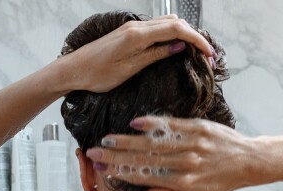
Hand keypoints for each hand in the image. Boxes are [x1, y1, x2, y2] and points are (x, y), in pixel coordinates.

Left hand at [59, 15, 215, 93]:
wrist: (73, 70)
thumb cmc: (97, 74)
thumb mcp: (130, 69)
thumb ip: (156, 55)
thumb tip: (179, 46)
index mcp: (138, 35)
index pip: (176, 29)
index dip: (196, 40)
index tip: (209, 54)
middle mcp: (136, 27)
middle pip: (174, 23)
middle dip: (193, 37)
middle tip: (205, 57)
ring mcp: (132, 28)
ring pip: (166, 24)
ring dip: (182, 35)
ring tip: (193, 53)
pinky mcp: (128, 33)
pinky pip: (155, 29)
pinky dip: (170, 35)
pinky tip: (174, 48)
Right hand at [86, 117, 258, 190]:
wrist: (249, 161)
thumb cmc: (222, 183)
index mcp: (184, 182)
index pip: (146, 176)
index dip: (121, 172)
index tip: (102, 169)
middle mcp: (186, 163)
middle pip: (144, 158)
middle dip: (116, 156)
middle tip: (94, 152)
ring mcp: (192, 143)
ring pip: (154, 142)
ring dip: (128, 140)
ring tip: (107, 139)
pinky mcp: (199, 127)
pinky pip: (171, 125)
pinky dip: (152, 124)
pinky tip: (134, 123)